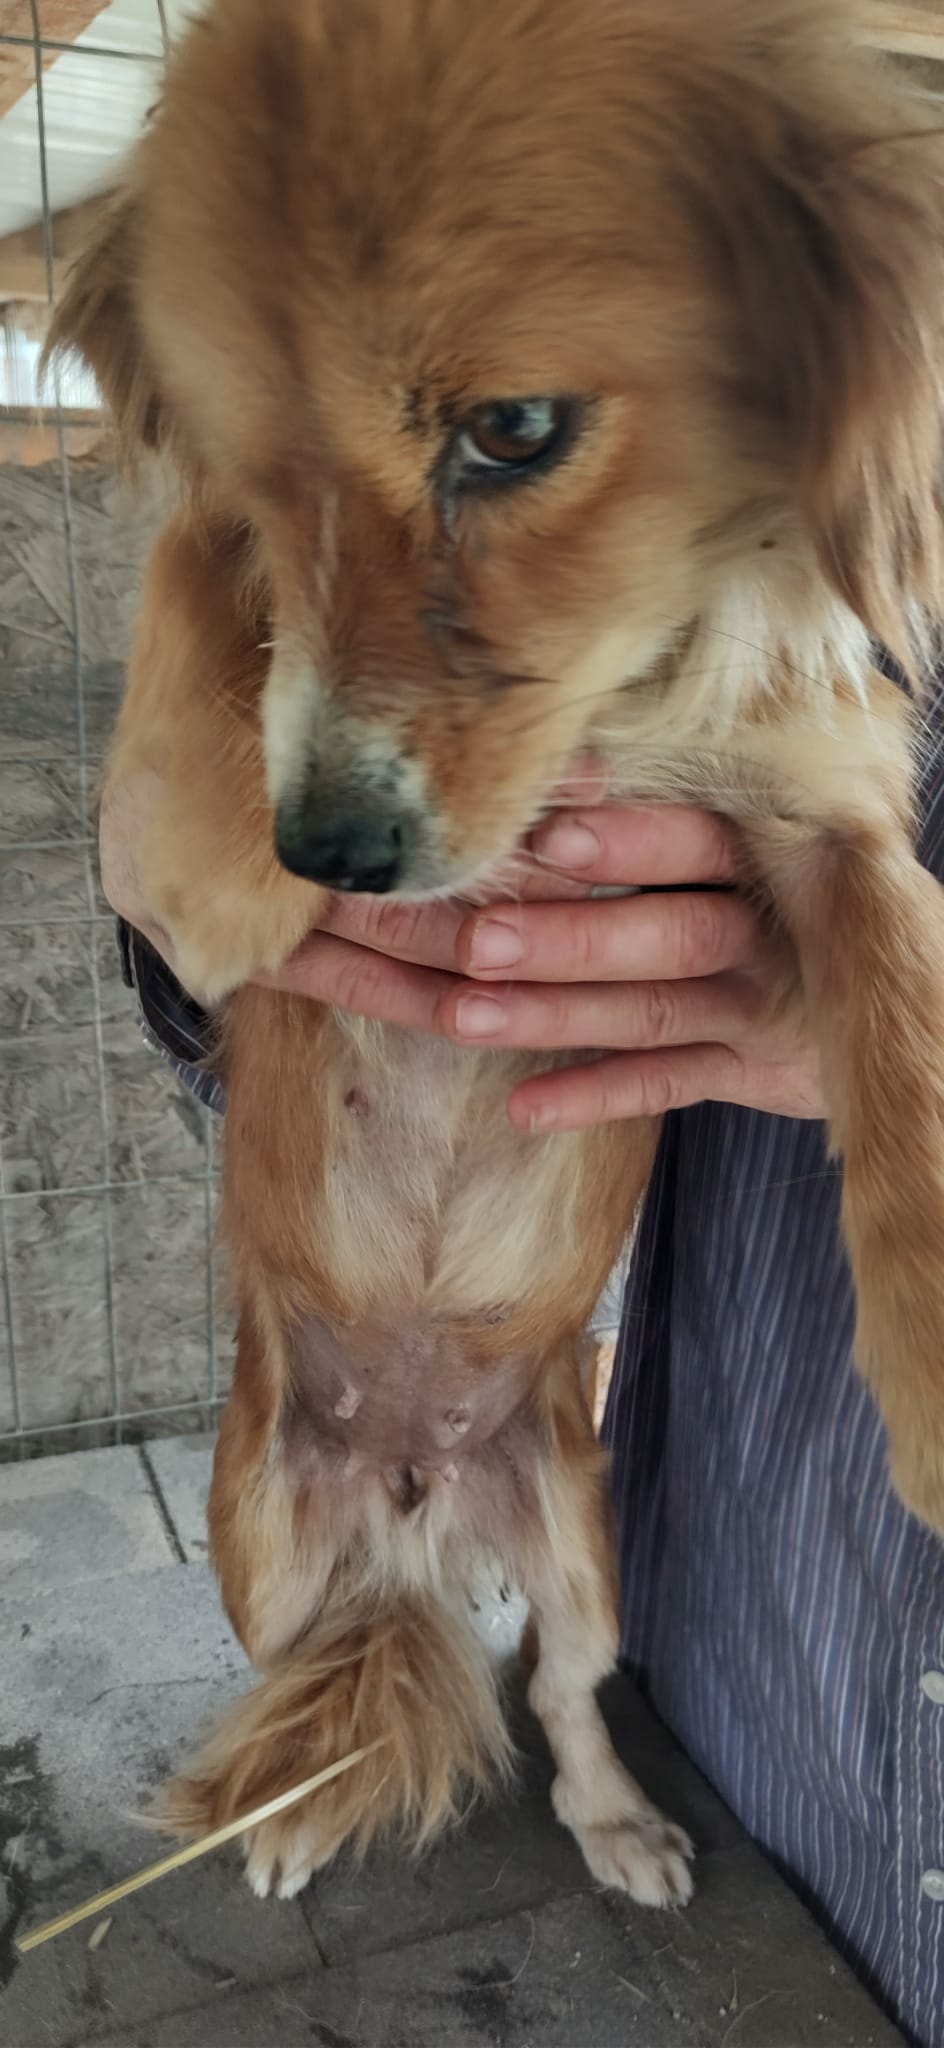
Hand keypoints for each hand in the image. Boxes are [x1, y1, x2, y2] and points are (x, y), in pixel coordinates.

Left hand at [270, 806, 824, 1129]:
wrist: (892, 978)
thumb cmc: (799, 884)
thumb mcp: (772, 839)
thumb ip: (689, 814)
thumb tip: (563, 763)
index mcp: (768, 857)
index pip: (702, 841)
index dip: (631, 840)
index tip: (547, 834)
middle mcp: (769, 934)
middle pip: (670, 933)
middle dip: (568, 938)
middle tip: (476, 938)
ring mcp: (761, 1010)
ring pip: (653, 1013)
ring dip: (554, 1014)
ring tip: (461, 1014)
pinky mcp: (754, 1072)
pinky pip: (670, 1086)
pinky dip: (596, 1095)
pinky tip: (523, 1106)